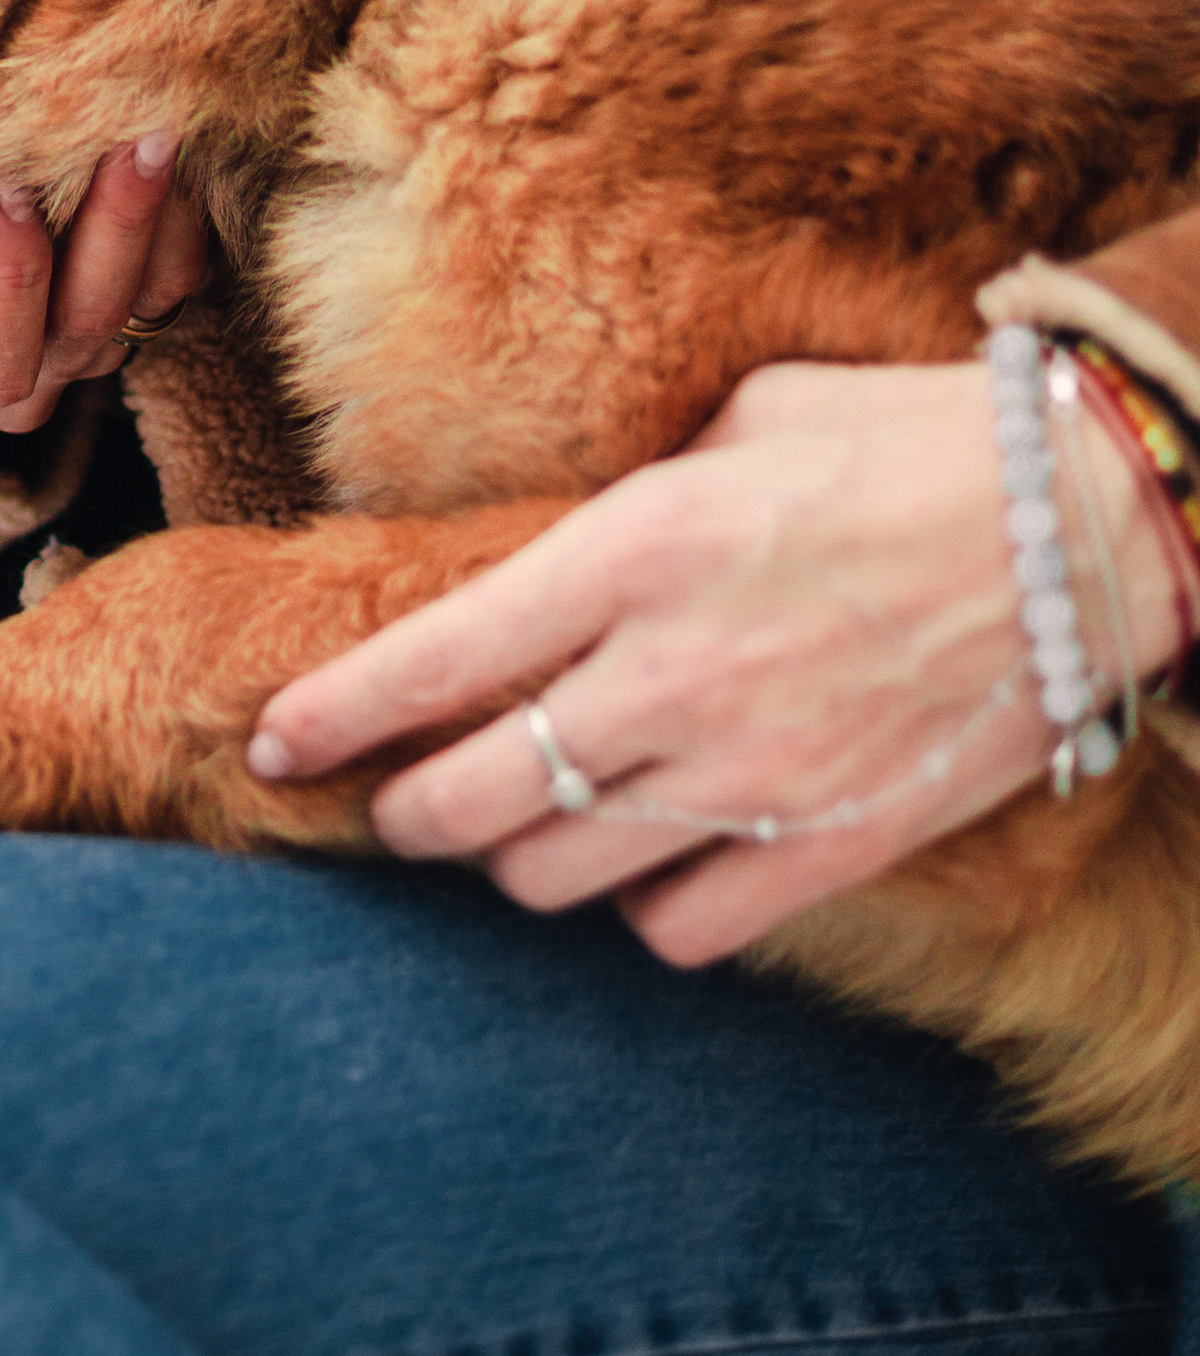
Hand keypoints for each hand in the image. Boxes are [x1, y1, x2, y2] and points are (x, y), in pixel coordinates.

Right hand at [0, 140, 210, 442]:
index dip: (7, 279)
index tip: (0, 183)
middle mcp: (14, 387)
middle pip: (85, 328)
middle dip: (114, 228)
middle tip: (129, 134)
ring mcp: (75, 351)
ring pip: (146, 305)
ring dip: (162, 217)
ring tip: (168, 126)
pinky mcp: (120, 307)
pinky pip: (175, 277)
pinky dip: (183, 214)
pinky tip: (184, 139)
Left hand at [245, 361, 1190, 964]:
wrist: (1086, 522)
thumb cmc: (904, 440)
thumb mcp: (736, 424)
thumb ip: (629, 502)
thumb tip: (557, 553)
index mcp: (636, 548)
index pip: (436, 659)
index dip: (334, 716)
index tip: (270, 743)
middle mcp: (673, 673)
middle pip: (472, 799)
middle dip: (404, 812)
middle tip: (392, 802)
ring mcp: (753, 771)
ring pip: (557, 877)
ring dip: (515, 859)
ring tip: (518, 824)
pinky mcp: (832, 843)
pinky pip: (681, 931)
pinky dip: (645, 909)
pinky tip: (649, 862)